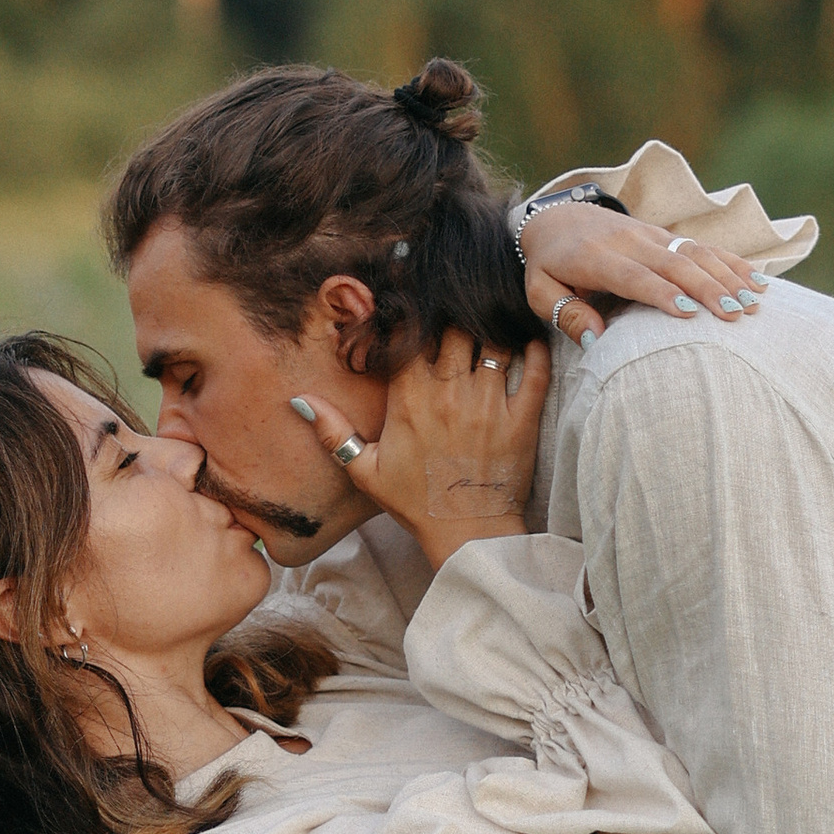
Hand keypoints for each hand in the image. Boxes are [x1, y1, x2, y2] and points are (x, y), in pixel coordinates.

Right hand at [294, 326, 549, 570]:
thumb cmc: (416, 502)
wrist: (467, 533)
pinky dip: (534, 350)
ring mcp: (489, 404)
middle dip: (454, 314)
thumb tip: (299, 400)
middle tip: (456, 308)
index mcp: (410, 400)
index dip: (410, 312)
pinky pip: (534, 371)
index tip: (412, 300)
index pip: (408, 335)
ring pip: (494, 342)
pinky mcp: (521, 419)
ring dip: (493, 328)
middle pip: (456, 328)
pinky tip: (529, 340)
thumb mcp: (365, 471)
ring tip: (491, 321)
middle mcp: (450, 394)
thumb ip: (332, 431)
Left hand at [521, 206, 768, 348]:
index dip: (662, 293)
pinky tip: (758, 279)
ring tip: (755, 300)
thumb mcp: (540, 292)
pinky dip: (732, 261)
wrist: (556, 219)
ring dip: (727, 275)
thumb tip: (596, 339)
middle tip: (736, 314)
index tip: (688, 313)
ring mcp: (650, 235)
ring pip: (694, 252)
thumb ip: (566, 314)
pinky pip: (702, 246)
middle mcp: (628, 241)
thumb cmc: (548, 266)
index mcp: (595, 258)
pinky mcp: (664, 235)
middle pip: (674, 264)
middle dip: (707, 288)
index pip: (634, 276)